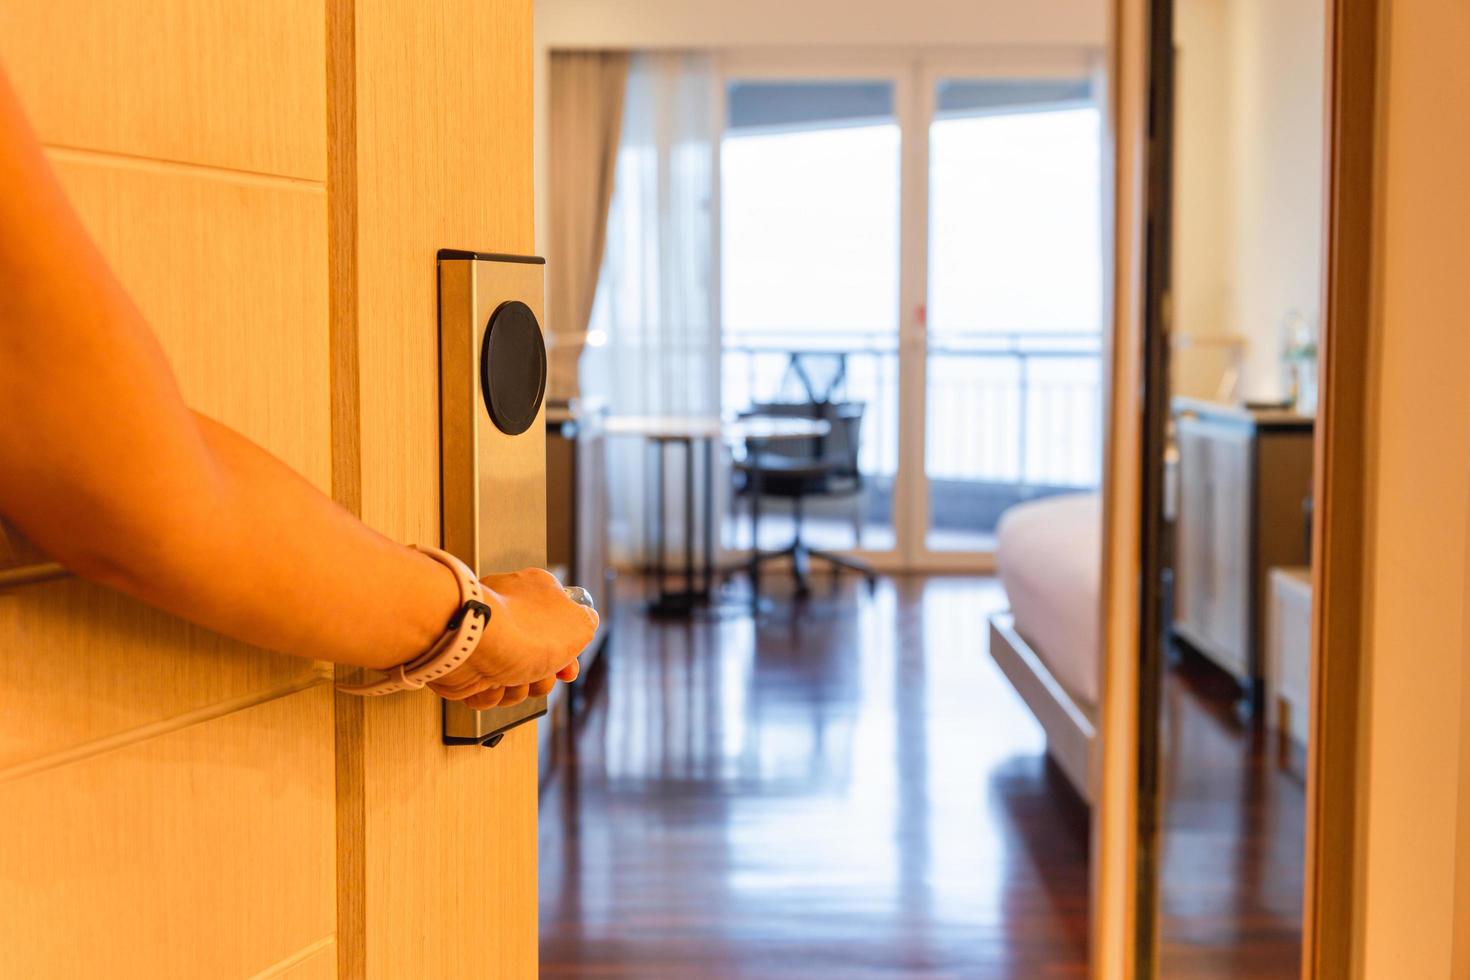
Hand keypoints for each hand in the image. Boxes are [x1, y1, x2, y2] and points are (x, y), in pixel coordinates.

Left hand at [428, 567, 596, 707]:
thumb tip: (584, 622)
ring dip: (517, 687)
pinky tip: (490, 680)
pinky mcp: (468, 662)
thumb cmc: (524, 631)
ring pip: (515, 678)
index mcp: (538, 592)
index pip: (561, 626)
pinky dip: (491, 691)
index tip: (567, 666)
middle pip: (539, 658)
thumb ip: (587, 622)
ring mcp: (488, 638)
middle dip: (542, 677)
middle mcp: (512, 613)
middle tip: (538, 673)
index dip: (568, 653)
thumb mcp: (581, 623)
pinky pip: (488, 688)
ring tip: (509, 675)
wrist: (473, 646)